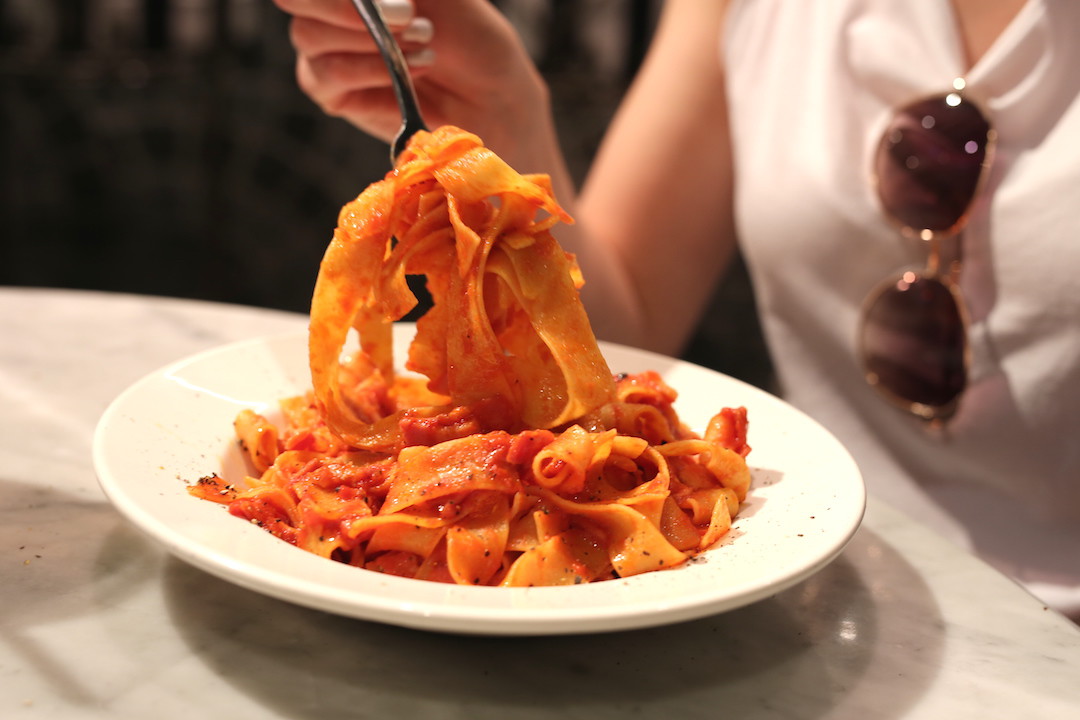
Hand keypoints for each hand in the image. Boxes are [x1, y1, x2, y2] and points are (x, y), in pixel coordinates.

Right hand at [270, 0, 549, 166]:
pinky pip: (328, 75)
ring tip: (425, 47)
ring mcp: (323, 50)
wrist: (491, 96)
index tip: (403, 2)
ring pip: (310, 37)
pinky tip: (412, 74)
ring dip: (373, 42)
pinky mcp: (331, 94)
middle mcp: (326, 10)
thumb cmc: (470, 36)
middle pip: (295, 0)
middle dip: (356, 11)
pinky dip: (371, 72)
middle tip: (412, 17)